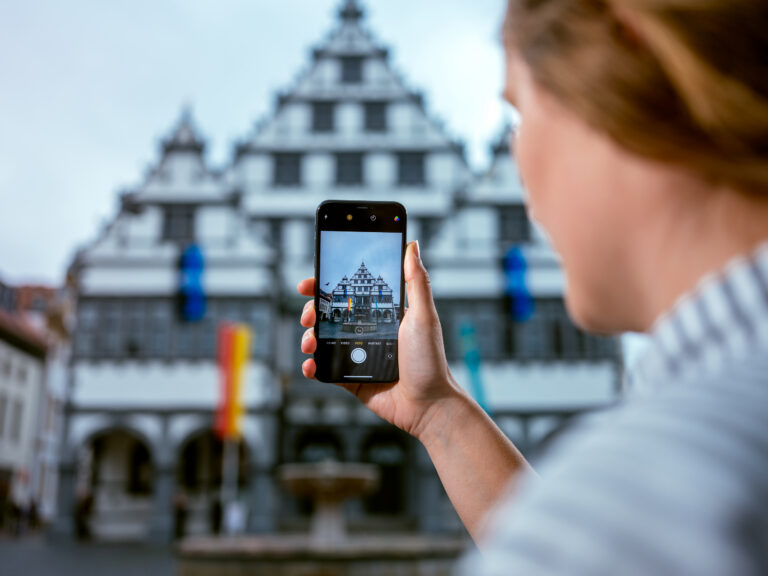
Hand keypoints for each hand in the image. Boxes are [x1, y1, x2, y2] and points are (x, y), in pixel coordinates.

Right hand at [298, 241, 466, 439]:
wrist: (428, 405)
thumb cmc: (430, 360)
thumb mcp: (423, 315)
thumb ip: (416, 281)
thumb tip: (412, 245)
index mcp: (382, 313)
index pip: (350, 293)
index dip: (328, 285)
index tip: (311, 282)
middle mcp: (367, 331)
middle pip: (330, 314)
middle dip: (312, 311)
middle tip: (308, 314)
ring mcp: (358, 355)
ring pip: (323, 340)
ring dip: (309, 337)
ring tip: (310, 342)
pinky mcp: (351, 378)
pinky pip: (325, 369)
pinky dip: (313, 366)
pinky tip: (311, 364)